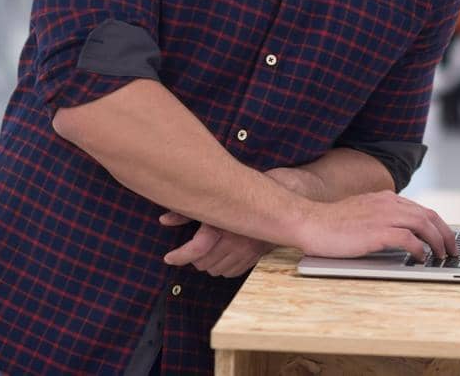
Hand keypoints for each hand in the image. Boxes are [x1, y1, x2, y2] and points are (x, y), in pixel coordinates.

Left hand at [157, 167, 317, 277]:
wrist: (295, 193)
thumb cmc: (259, 188)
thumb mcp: (222, 193)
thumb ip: (191, 209)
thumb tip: (165, 219)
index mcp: (227, 225)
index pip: (196, 250)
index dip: (178, 256)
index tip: (169, 258)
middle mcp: (238, 242)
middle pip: (205, 263)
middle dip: (193, 259)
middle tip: (186, 251)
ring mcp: (250, 251)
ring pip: (218, 270)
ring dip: (208, 264)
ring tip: (203, 253)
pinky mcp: (258, 255)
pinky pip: (234, 272)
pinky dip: (224, 268)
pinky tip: (222, 257)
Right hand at [295, 191, 458, 261]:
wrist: (310, 222)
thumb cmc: (332, 223)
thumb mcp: (363, 213)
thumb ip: (382, 217)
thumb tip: (399, 233)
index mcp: (387, 199)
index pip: (422, 210)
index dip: (438, 224)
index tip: (445, 237)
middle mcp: (389, 204)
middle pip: (429, 216)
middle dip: (445, 234)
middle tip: (452, 250)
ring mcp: (384, 216)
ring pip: (423, 225)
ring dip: (437, 242)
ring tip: (441, 256)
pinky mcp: (377, 232)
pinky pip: (408, 239)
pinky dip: (419, 249)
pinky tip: (420, 259)